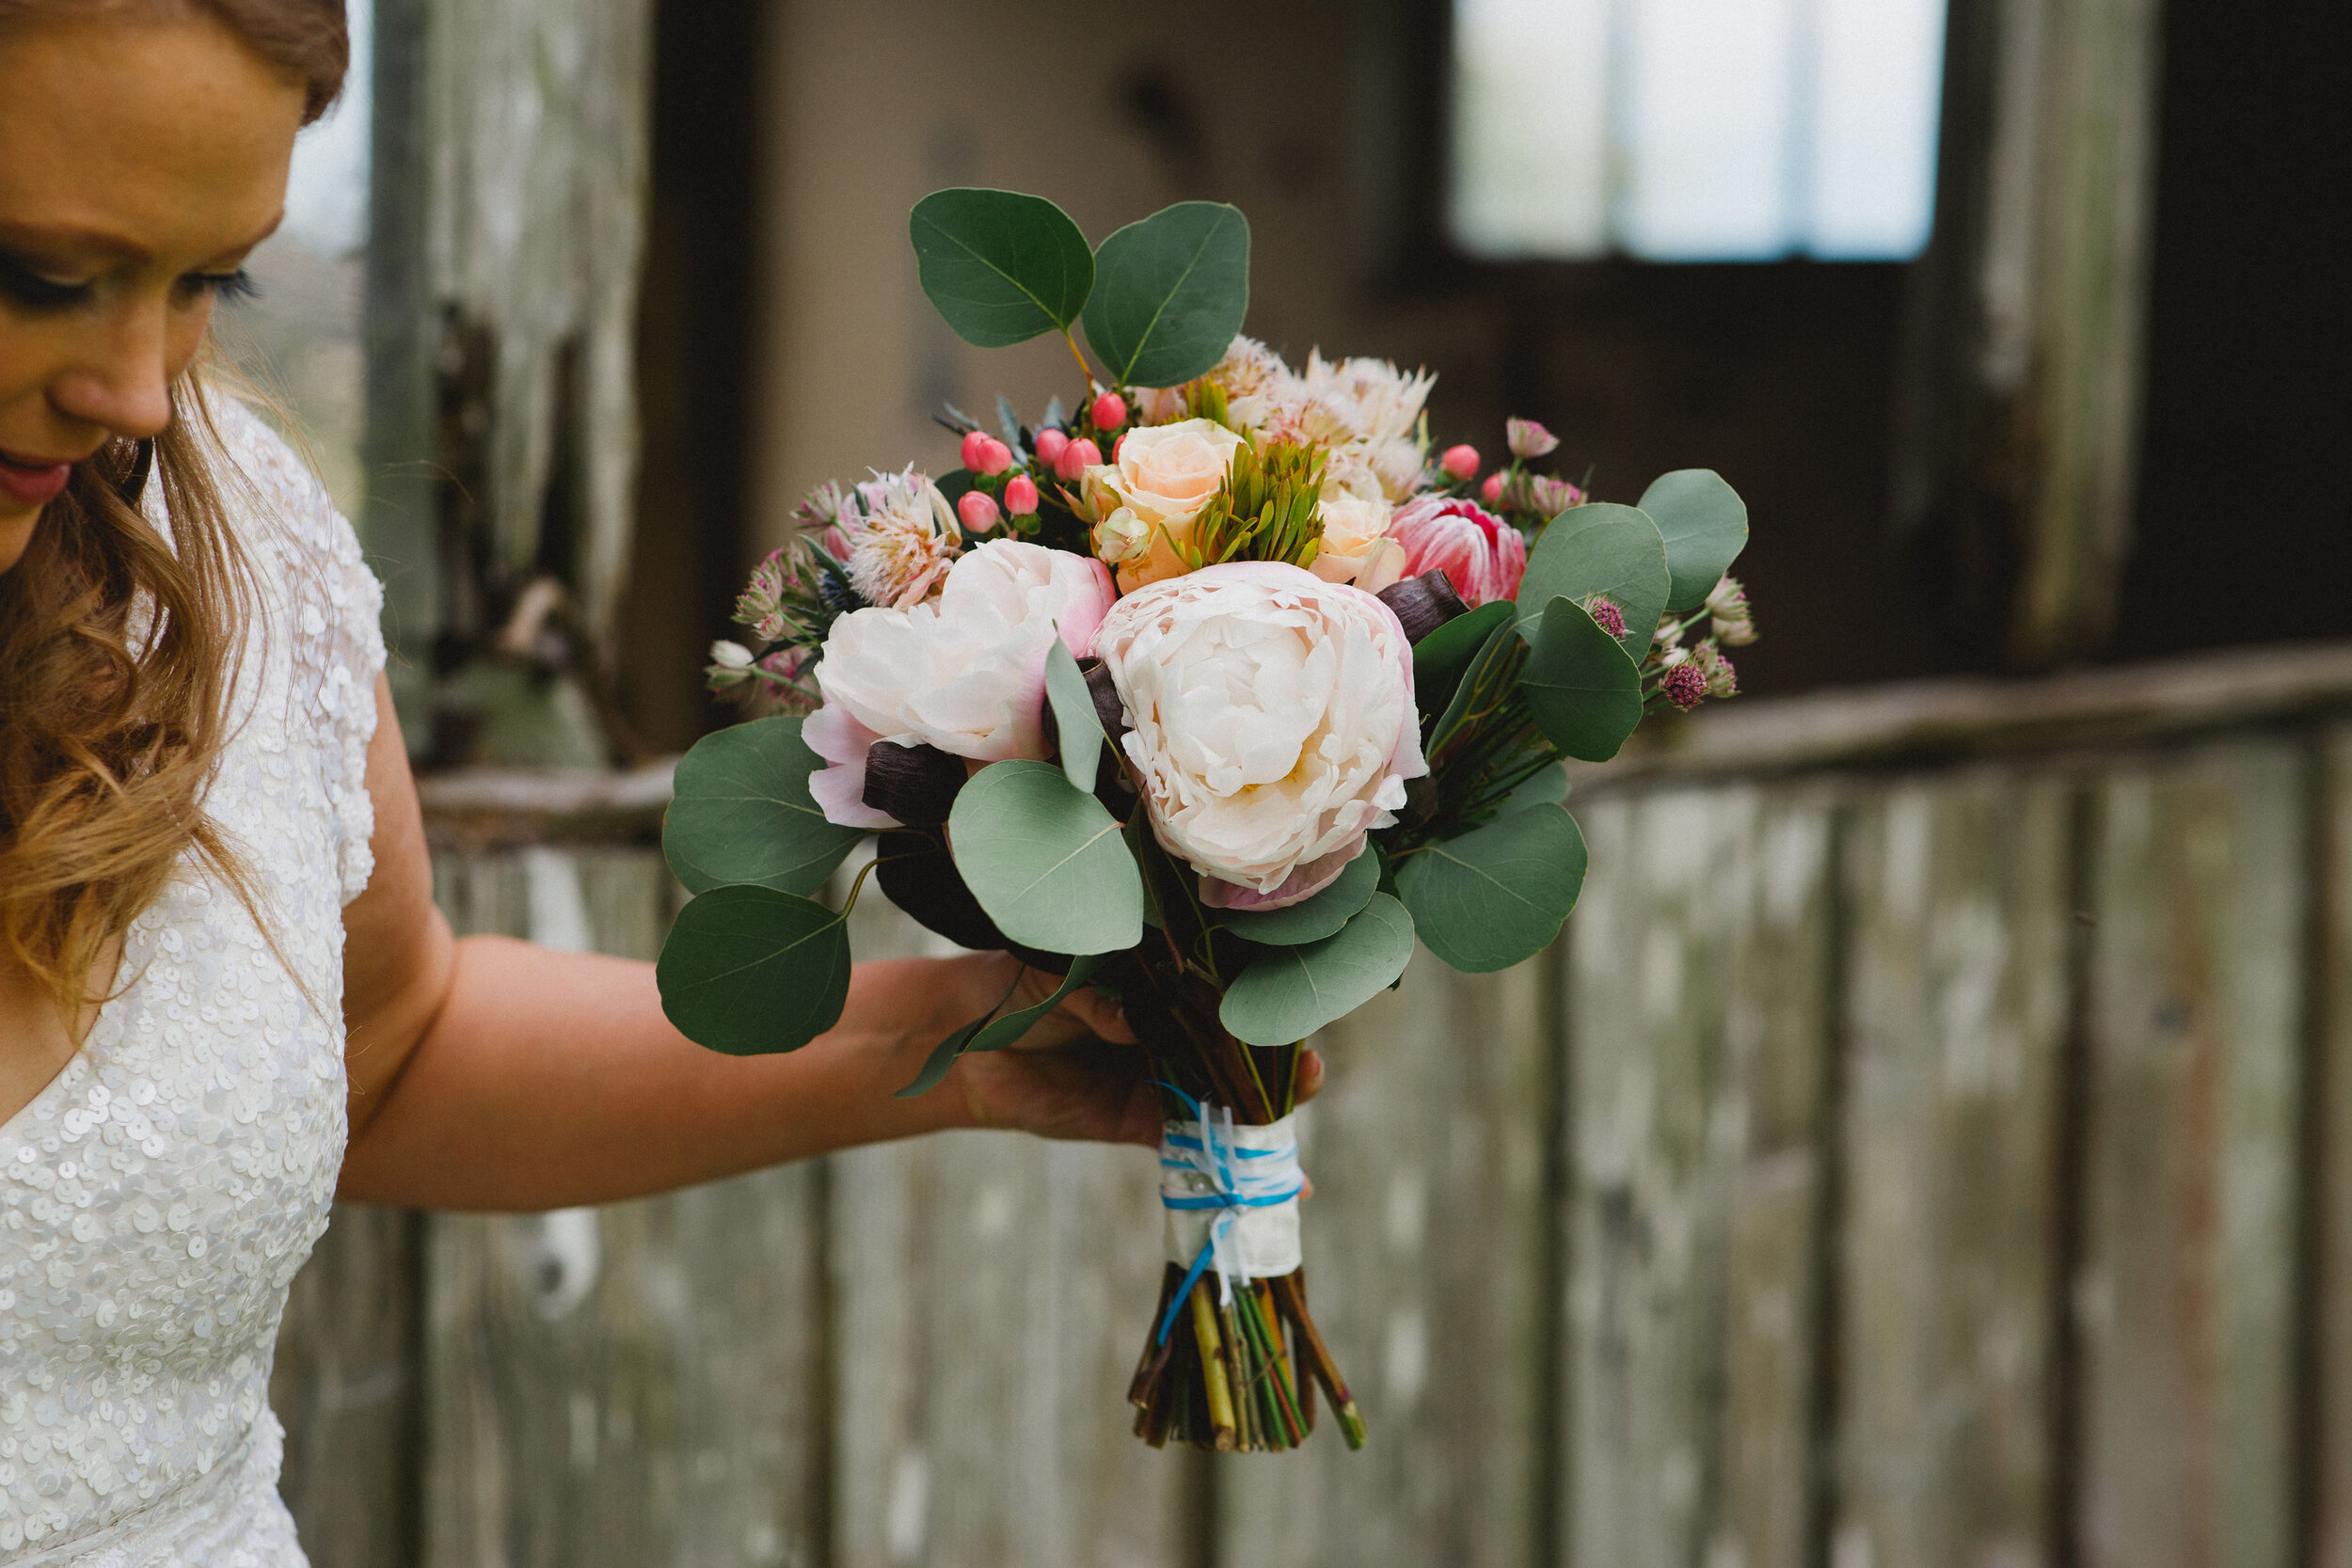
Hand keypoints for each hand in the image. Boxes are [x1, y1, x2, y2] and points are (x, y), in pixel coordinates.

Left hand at [941, 953, 1325, 1148]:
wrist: (971, 1040)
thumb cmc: (1022, 984)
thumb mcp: (1063, 975)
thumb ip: (1101, 995)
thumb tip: (1133, 1024)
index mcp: (1168, 982)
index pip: (1230, 991)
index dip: (1266, 1002)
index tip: (1291, 1010)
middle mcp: (1178, 1030)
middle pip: (1244, 1050)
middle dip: (1283, 1067)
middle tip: (1309, 1073)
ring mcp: (1164, 1078)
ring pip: (1227, 1101)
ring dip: (1264, 1120)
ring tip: (1288, 1129)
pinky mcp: (1142, 1122)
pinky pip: (1192, 1146)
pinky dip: (1225, 1167)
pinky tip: (1262, 1186)